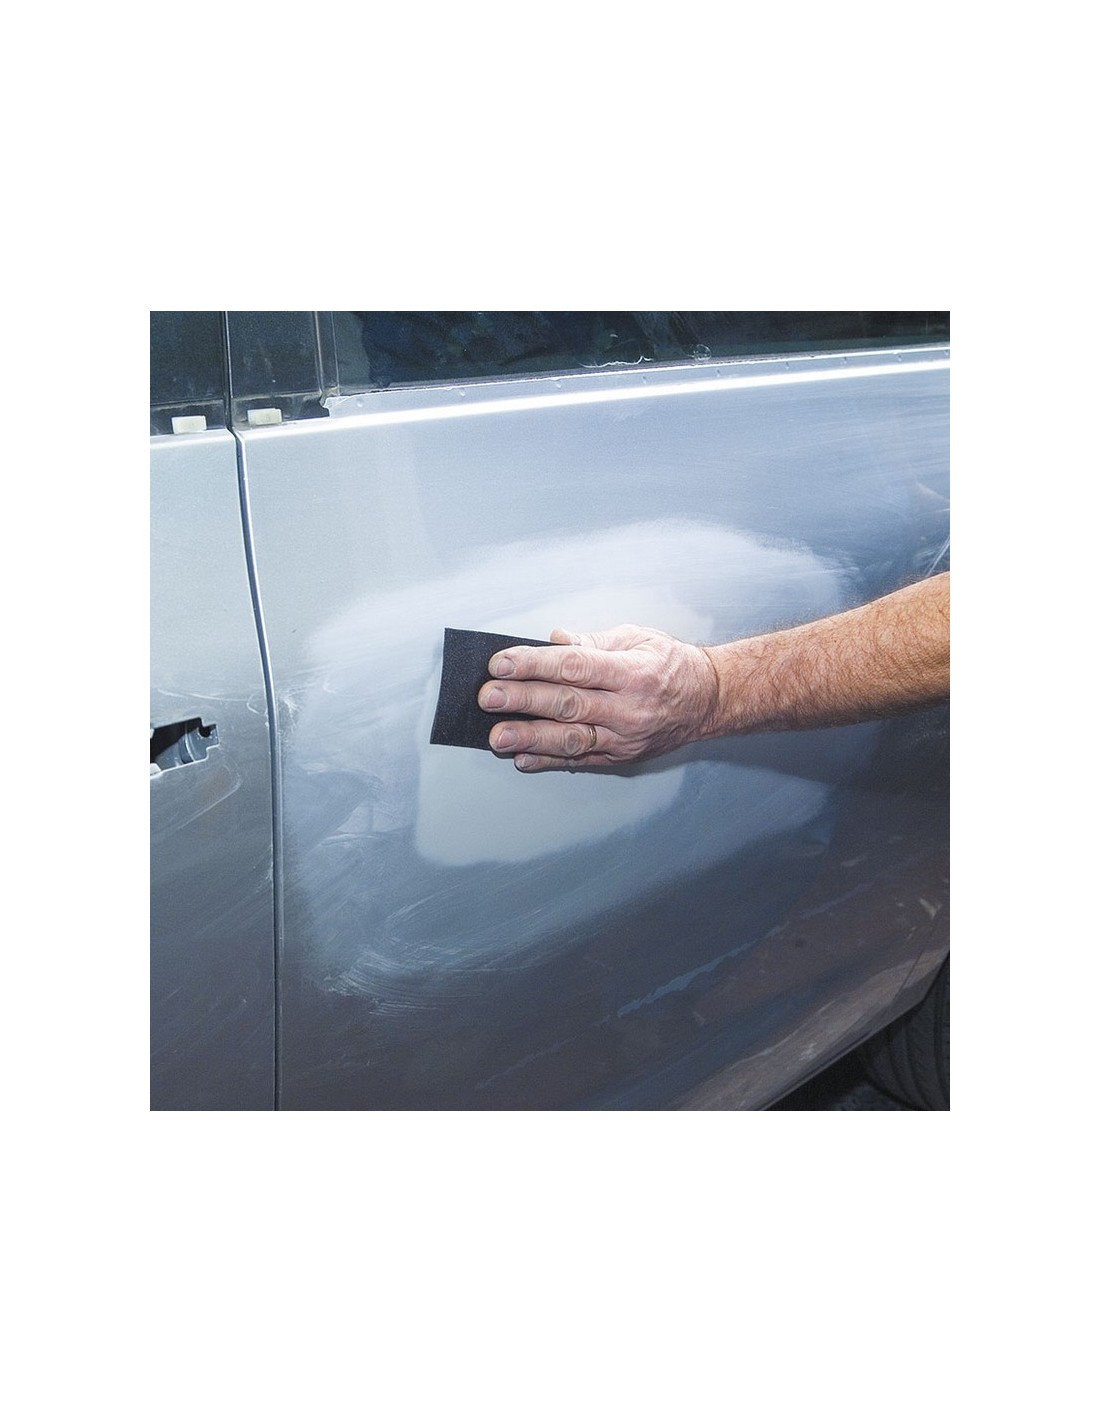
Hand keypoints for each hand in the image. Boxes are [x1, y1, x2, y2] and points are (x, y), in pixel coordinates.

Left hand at [478, 624, 720, 771]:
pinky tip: (522, 758)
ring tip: (497, 736)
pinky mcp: (621, 757)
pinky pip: (580, 761)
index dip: (535, 665)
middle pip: (568, 703)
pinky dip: (548, 761)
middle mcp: (628, 707)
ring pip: (571, 739)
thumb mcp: (639, 638)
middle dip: (524, 700)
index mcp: (631, 671)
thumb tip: (555, 640)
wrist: (710, 701)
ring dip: (530, 737)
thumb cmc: (672, 665)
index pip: (575, 667)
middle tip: (489, 698)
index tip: (502, 662)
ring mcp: (624, 737)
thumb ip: (594, 640)